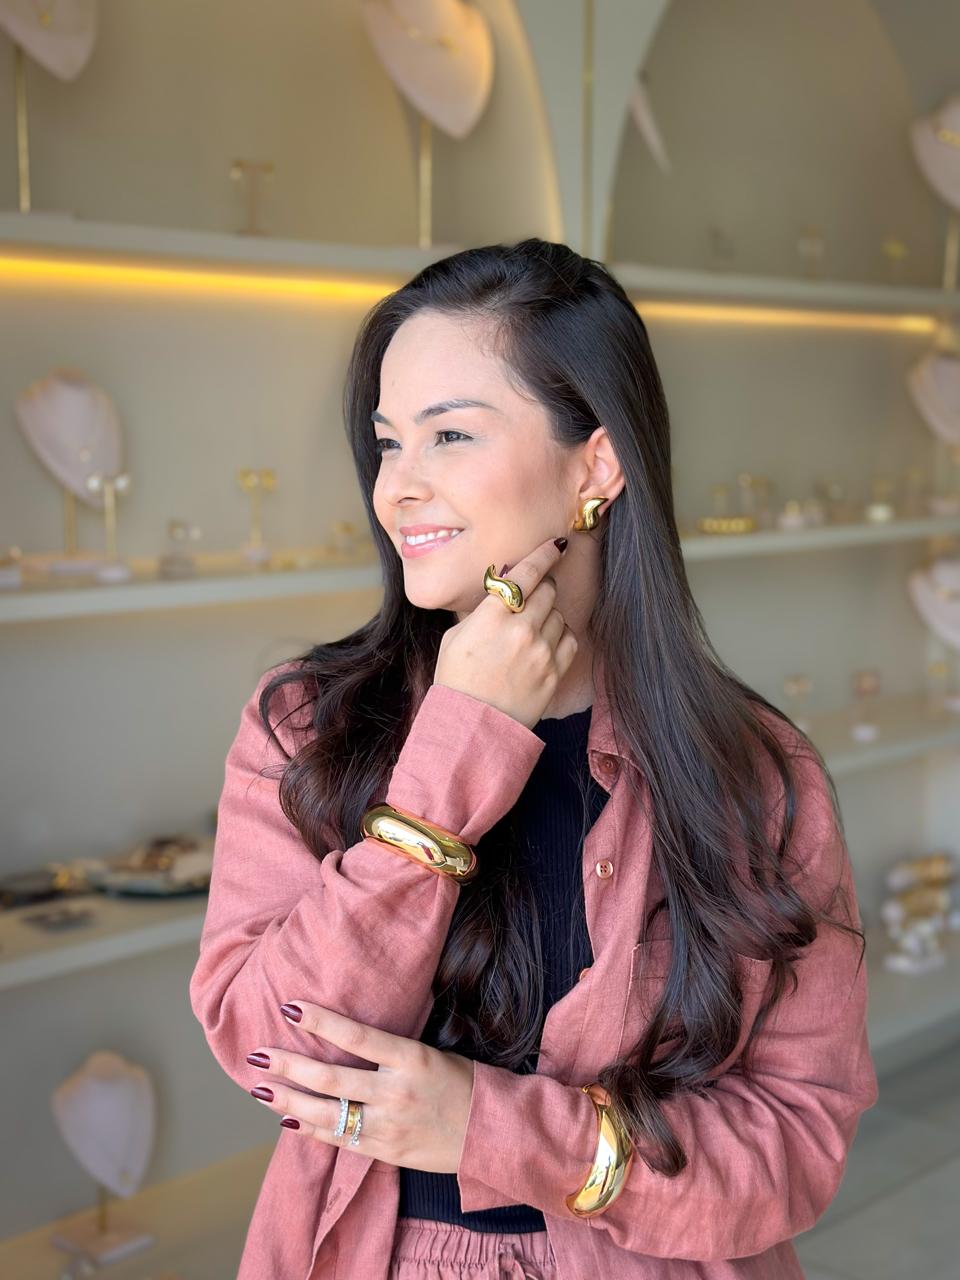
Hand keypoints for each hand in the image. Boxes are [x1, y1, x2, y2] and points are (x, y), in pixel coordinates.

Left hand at [246, 1001, 475, 1174]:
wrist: (486, 1132)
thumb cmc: (458, 1083)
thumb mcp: (429, 1054)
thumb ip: (389, 1050)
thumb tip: (342, 1033)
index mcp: (412, 1059)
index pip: (358, 1036)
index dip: (322, 1021)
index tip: (290, 1007)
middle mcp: (397, 1093)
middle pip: (331, 1078)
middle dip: (289, 1065)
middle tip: (257, 1054)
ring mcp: (389, 1127)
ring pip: (327, 1114)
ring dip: (288, 1100)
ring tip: (259, 1088)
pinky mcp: (385, 1152)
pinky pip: (339, 1141)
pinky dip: (310, 1130)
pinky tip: (287, 1118)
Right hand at [433, 535, 576, 729]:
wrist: (472, 726)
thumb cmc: (456, 681)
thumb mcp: (455, 637)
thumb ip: (481, 612)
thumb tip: (501, 592)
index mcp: (491, 617)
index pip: (526, 574)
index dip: (544, 555)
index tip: (556, 545)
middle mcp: (520, 630)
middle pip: (547, 590)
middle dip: (541, 588)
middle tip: (531, 597)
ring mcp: (541, 652)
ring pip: (558, 614)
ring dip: (548, 616)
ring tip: (530, 632)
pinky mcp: (555, 672)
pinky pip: (569, 639)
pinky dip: (560, 638)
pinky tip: (544, 645)